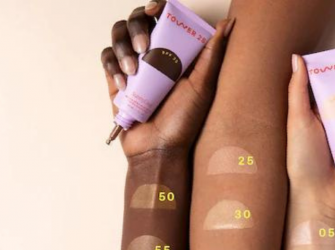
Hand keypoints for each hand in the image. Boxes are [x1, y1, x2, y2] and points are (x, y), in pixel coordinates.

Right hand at [101, 2, 232, 156]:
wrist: (158, 150)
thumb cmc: (183, 123)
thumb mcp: (203, 86)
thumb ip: (213, 54)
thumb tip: (227, 25)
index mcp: (175, 51)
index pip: (163, 16)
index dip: (156, 6)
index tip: (155, 10)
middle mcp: (153, 55)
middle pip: (136, 21)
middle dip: (136, 28)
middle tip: (145, 48)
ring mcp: (133, 67)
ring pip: (118, 36)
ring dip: (122, 48)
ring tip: (133, 71)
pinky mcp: (117, 81)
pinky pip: (107, 60)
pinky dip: (113, 66)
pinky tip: (124, 84)